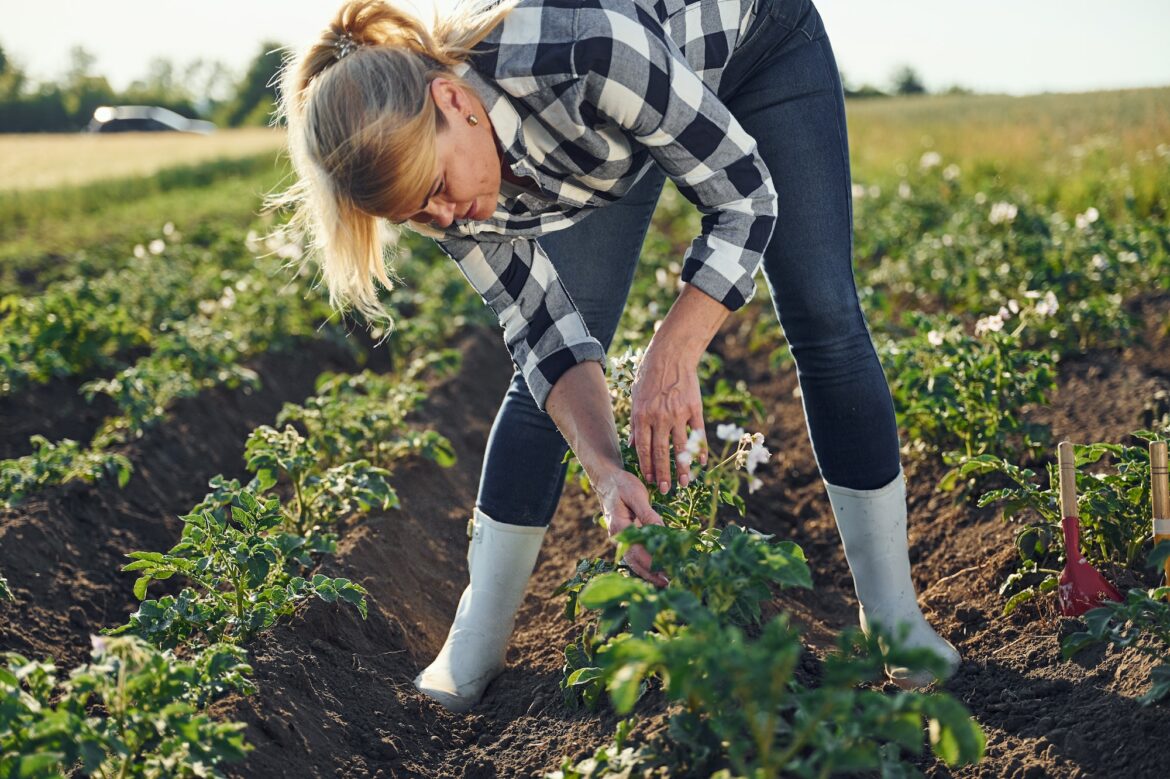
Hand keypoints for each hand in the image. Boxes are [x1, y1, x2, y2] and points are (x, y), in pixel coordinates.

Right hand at [593, 468, 669, 587]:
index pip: (637, 551)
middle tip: (668, 583)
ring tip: (664, 582)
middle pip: (634, 561)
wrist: (607, 480)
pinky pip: (634, 554)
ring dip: (648, 572)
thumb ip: (647, 513)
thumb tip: (661, 530)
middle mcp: (617, 537)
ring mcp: (620, 538)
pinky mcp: (625, 537)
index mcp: (619, 527)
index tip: (666, 571)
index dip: (651, 563)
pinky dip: (644, 564)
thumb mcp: (636, 495)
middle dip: (651, 574)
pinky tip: (656, 570)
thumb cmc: (622, 485)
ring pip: (633, 560)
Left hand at [628, 338, 706, 494]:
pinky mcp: (694, 408)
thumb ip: (635, 424)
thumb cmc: (649, 376)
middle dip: (663, 474)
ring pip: (681, 447)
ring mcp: (678, 413)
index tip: (651, 482)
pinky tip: (701, 463)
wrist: (670, 355)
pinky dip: (700, 450)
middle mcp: (659, 417)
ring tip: (685, 483)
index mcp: (642, 416)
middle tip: (666, 491)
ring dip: (683, 468)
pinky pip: (698, 434)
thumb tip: (633, 447)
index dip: (647, 468)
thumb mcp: (635, 398)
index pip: (644, 449)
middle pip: (661, 453)